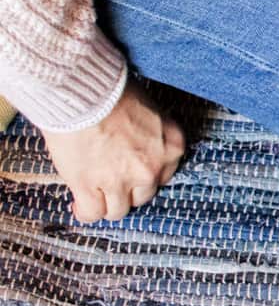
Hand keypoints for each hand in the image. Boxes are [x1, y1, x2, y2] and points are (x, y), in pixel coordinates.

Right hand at [41, 75, 185, 223]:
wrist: (83, 93)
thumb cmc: (112, 92)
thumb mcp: (149, 109)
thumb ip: (150, 133)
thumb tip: (137, 144)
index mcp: (172, 146)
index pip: (164, 175)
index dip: (144, 175)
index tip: (131, 172)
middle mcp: (152, 168)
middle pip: (143, 195)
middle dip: (127, 190)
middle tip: (111, 180)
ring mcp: (122, 181)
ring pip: (119, 210)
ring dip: (107, 202)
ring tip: (94, 193)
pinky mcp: (91, 187)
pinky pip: (93, 213)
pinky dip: (85, 210)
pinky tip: (79, 203)